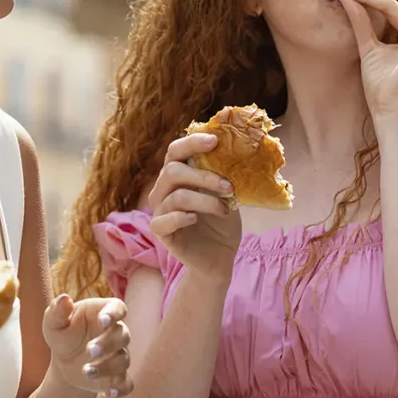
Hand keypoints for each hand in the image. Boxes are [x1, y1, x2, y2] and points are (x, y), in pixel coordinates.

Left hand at [42, 294, 133, 397]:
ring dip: (107, 367)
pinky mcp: (116, 377)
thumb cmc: (62, 333)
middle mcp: (115, 333)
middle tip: (89, 350)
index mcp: (103, 313)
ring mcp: (118, 355)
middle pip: (123, 335)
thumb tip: (64, 299)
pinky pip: (126, 384)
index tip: (103, 321)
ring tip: (86, 371)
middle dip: (108, 343)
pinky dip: (120, 389)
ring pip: (123, 360)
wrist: (64, 360)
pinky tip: (108, 393)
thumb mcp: (53, 323)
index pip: (117, 307)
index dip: (114, 313)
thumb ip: (57, 311)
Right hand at [147, 132, 241, 280]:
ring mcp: (160, 210)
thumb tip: (237, 151)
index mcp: (177, 174)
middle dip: (204, 176)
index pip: (176, 151)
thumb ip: (222, 174)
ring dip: (206, 201)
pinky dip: (182, 217)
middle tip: (229, 186)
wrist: (219, 257)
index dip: (192, 142)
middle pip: (173, 170)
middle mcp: (164, 189)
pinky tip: (196, 219)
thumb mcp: (226, 195)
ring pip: (177, 196)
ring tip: (225, 209)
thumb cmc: (221, 222)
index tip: (215, 140)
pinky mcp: (160, 231)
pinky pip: (164, 220)